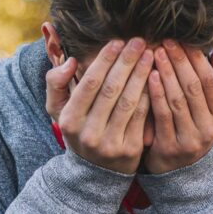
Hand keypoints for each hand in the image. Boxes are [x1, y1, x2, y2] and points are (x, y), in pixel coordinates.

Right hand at [46, 37, 153, 173]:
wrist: (94, 173)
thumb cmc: (78, 130)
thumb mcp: (58, 110)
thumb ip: (56, 82)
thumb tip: (71, 61)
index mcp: (69, 120)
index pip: (89, 84)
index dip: (104, 60)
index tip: (117, 42)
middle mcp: (88, 133)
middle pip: (111, 90)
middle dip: (126, 62)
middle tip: (138, 41)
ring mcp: (110, 144)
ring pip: (129, 101)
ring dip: (141, 74)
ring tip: (149, 54)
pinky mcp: (131, 150)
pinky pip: (142, 116)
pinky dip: (150, 93)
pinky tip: (156, 76)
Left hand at [144, 39, 212, 173]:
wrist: (178, 172)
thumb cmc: (192, 130)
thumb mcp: (209, 111)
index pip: (211, 82)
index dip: (197, 59)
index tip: (183, 40)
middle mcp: (209, 130)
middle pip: (194, 88)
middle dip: (179, 62)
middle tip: (166, 41)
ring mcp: (190, 140)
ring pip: (178, 99)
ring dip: (166, 73)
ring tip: (155, 53)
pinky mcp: (169, 147)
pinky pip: (162, 115)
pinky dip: (156, 93)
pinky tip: (149, 75)